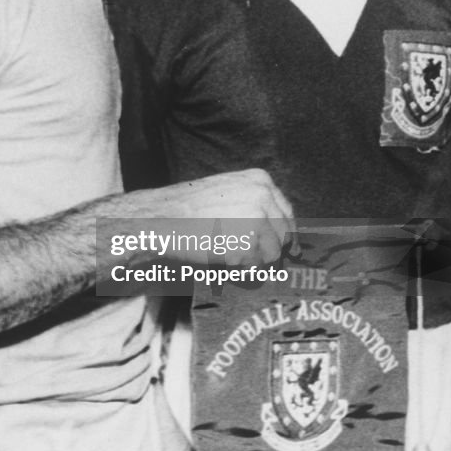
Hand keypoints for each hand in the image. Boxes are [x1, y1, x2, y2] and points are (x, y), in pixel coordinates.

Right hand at [117, 169, 295, 266]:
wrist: (161, 219)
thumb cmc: (187, 208)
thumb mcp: (226, 190)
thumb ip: (254, 202)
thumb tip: (281, 229)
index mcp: (260, 180)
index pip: (287, 212)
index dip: (285, 233)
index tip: (289, 248)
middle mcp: (264, 197)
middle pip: (284, 235)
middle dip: (270, 249)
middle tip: (247, 255)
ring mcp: (258, 220)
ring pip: (273, 254)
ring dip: (255, 260)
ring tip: (228, 253)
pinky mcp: (249, 244)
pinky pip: (257, 267)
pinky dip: (243, 269)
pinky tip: (223, 259)